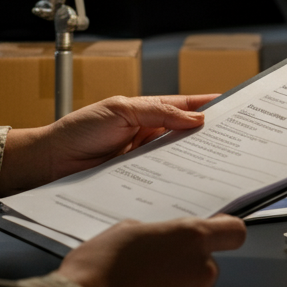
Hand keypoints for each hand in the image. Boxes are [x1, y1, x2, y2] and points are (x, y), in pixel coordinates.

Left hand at [0, 95, 217, 195]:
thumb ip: (159, 112)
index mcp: (149, 112)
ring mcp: (148, 159)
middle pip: (190, 134)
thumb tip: (196, 117)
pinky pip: (167, 178)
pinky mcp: (142, 181)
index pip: (188, 106)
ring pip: (181, 158)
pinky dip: (180, 178)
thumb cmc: (77, 131)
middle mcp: (152, 135)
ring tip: (220, 161)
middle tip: (236, 139)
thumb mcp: (120, 110)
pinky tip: (193, 180)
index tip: (237, 107)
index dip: (212, 105)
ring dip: (198, 159)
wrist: (49, 163)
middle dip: (212, 136)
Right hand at [57, 215, 246, 286]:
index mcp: (191, 238)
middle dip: (186, 268)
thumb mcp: (125, 231)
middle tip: (153, 276)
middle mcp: (204, 269)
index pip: (233, 232)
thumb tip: (164, 240)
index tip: (218, 238)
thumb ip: (159, 232)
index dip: (224, 234)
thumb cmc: (95, 271)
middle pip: (208, 265)